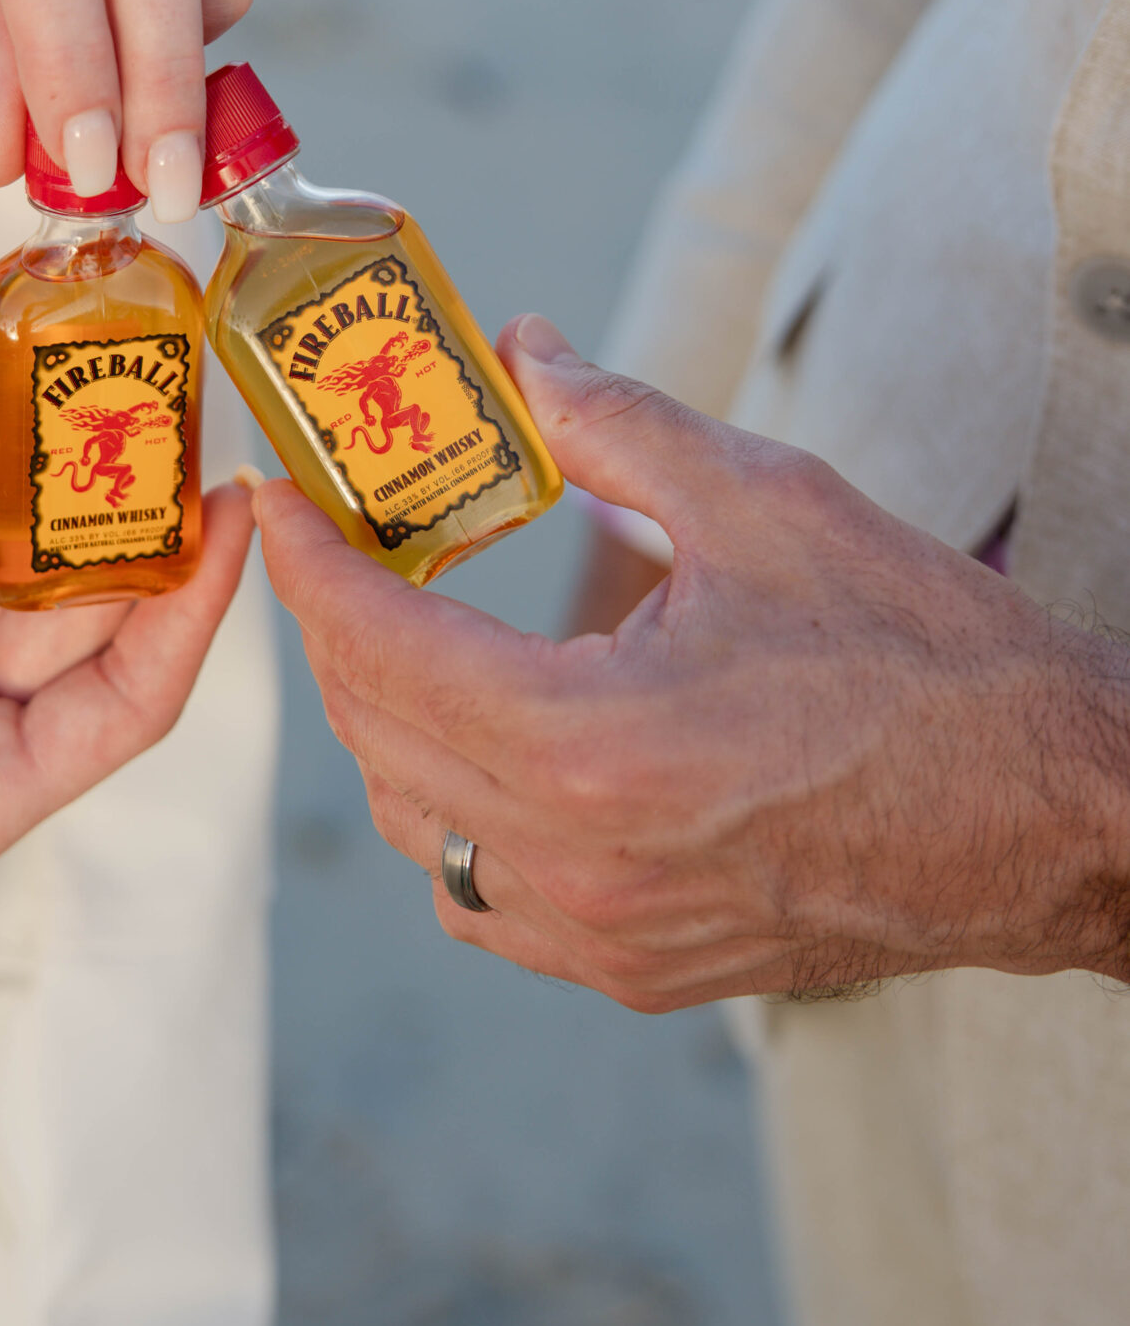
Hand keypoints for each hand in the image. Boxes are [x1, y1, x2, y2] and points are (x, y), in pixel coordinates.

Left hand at [256, 317, 1129, 1009]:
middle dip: (336, 631)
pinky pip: (480, 904)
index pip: (378, 645)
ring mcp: (603, 937)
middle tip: (337, 544)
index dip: (308, 564)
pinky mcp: (640, 973)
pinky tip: (483, 748)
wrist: (1055, 817)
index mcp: (587, 744)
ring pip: (415, 832)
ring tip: (404, 629)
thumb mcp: (768, 504)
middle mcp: (573, 862)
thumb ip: (618, 425)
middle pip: (375, 737)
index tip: (274, 500)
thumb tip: (524, 352)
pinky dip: (449, 821)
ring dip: (384, 727)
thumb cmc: (928, 661)